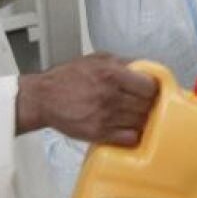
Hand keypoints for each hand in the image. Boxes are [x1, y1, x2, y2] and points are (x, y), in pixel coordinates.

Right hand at [15, 53, 156, 145]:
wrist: (43, 98)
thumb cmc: (68, 77)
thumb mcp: (97, 59)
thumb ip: (124, 63)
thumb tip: (147, 69)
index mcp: (112, 74)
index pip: (150, 86)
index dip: (154, 89)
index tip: (152, 91)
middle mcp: (110, 96)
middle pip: (147, 105)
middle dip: (149, 105)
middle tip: (145, 104)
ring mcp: (105, 117)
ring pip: (141, 122)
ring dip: (142, 120)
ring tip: (136, 115)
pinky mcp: (99, 134)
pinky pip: (129, 138)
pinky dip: (133, 135)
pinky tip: (128, 128)